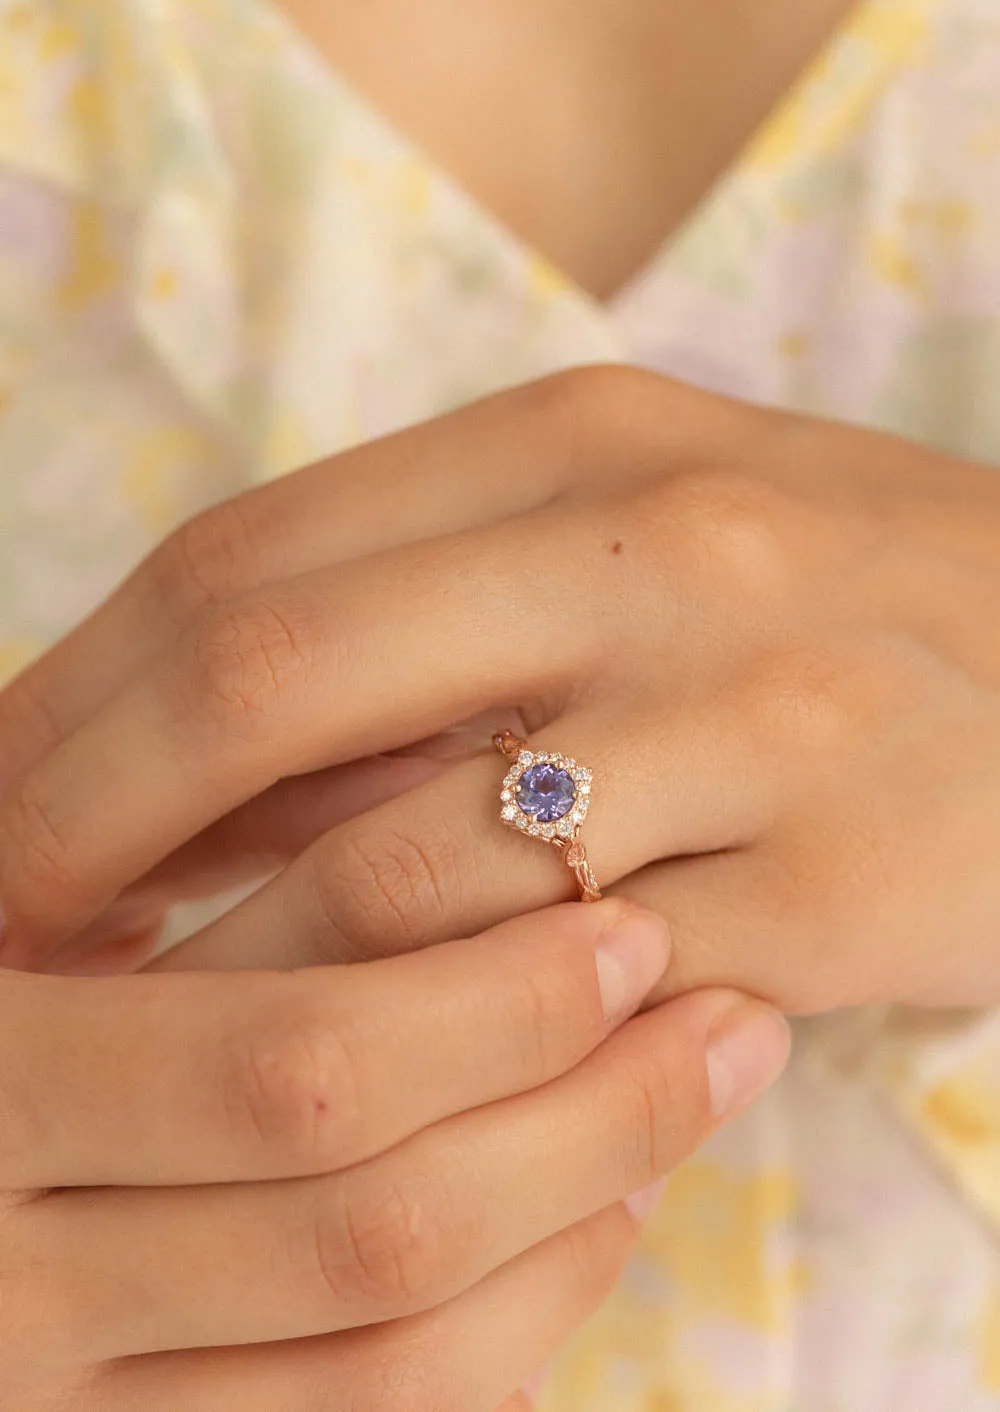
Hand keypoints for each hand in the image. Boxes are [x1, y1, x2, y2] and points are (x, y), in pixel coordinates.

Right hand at [0, 897, 789, 1407]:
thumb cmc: (12, 926)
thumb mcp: (62, 874)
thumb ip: (232, 829)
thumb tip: (459, 778)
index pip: (300, 1073)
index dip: (497, 1010)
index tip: (633, 927)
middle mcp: (9, 1282)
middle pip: (377, 1226)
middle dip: (586, 1121)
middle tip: (724, 1020)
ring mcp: (59, 1400)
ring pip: (390, 1357)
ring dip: (574, 1230)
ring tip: (680, 1114)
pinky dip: (511, 1336)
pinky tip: (588, 1227)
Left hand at [3, 364, 999, 1007]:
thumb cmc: (815, 603)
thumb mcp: (626, 541)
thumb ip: (424, 615)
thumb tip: (190, 761)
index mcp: (580, 443)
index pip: (244, 558)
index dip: (74, 691)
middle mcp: (658, 552)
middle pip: (271, 673)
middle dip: (84, 815)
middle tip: (5, 918)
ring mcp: (755, 718)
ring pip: (398, 871)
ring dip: (235, 969)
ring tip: (153, 1022)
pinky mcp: (836, 887)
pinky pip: (562, 998)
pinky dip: (433, 1046)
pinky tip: (376, 1071)